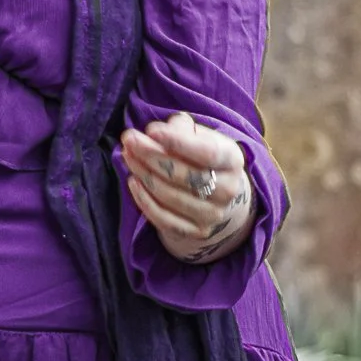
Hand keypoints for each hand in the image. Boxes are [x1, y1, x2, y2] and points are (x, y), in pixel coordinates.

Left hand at [119, 113, 255, 263]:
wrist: (217, 193)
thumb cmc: (201, 157)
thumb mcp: (199, 136)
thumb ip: (180, 128)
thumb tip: (153, 133)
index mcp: (232, 160)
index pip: (206, 152)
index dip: (177, 141)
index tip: (150, 130)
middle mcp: (228, 189)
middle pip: (183, 174)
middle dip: (150, 155)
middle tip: (129, 140)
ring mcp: (213, 214)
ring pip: (169, 196)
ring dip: (143, 174)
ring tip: (128, 156)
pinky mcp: (197, 231)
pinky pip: (163, 218)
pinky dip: (143, 199)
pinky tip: (132, 181)